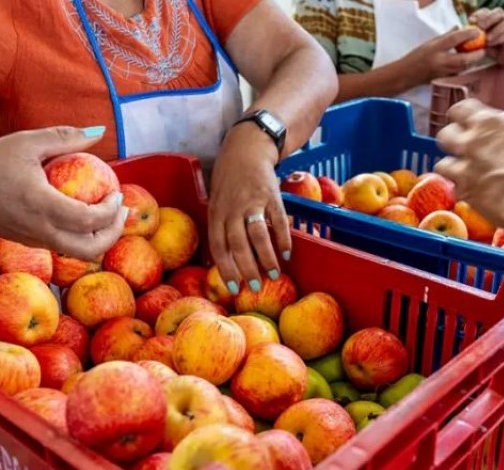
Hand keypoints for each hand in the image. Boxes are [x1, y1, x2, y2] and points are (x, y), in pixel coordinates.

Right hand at [0, 127, 124, 259]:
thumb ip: (63, 137)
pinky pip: (61, 246)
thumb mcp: (24, 143)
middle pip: (90, 249)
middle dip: (113, 234)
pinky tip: (80, 214)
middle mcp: (39, 231)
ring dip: (98, 238)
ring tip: (107, 216)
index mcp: (41, 207)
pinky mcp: (25, 242)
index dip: (111, 211)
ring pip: (76, 253)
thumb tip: (98, 133)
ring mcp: (31, 241)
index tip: (118, 192)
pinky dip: (79, 236)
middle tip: (122, 212)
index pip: (89, 220)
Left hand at [208, 123, 292, 293]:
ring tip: (274, 274)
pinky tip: (287, 253)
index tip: (235, 288)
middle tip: (256, 286)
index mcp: (217, 213)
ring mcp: (253, 201)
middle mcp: (232, 209)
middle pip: (237, 244)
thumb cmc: (230, 181)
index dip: (226, 269)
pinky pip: (278, 221)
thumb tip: (227, 261)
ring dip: (267, 257)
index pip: (219, 246)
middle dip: (247, 268)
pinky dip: (283, 239)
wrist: (247, 148)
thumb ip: (221, 227)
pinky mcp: (271, 195)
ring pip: (257, 235)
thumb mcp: (217, 202)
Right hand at [397, 28, 489, 86]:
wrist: (406, 74)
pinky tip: (468, 62)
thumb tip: (459, 28)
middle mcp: (439, 62)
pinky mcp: (444, 80)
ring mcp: (442, 73)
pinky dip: (466, 67)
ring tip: (478, 54)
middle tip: (483, 48)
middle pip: (464, 58)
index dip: (468, 34)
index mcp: (434, 48)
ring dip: (473, 61)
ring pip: (463, 67)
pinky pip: (459, 73)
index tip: (477, 31)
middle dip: (477, 54)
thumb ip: (445, 36)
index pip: (454, 39)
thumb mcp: (430, 42)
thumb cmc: (416, 56)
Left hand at [434, 99, 503, 242]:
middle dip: (451, 141)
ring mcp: (464, 168)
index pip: (461, 109)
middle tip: (463, 149)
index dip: (462, 116)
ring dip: (452, 168)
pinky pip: (454, 189)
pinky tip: (475, 194)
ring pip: (442, 163)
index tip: (467, 122)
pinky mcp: (464, 193)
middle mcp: (472, 142)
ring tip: (465, 174)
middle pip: (444, 134)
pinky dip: (462, 191)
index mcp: (491, 123)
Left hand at [469, 9, 503, 66]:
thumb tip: (461, 28)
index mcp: (493, 18)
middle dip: (488, 19)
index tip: (470, 21)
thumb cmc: (489, 47)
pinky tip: (490, 43)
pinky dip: (499, 39)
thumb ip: (472, 34)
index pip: (487, 11)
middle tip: (480, 27)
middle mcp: (503, 20)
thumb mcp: (478, 40)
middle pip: (499, 12)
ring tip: (486, 38)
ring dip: (496, 30)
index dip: (479, 14)